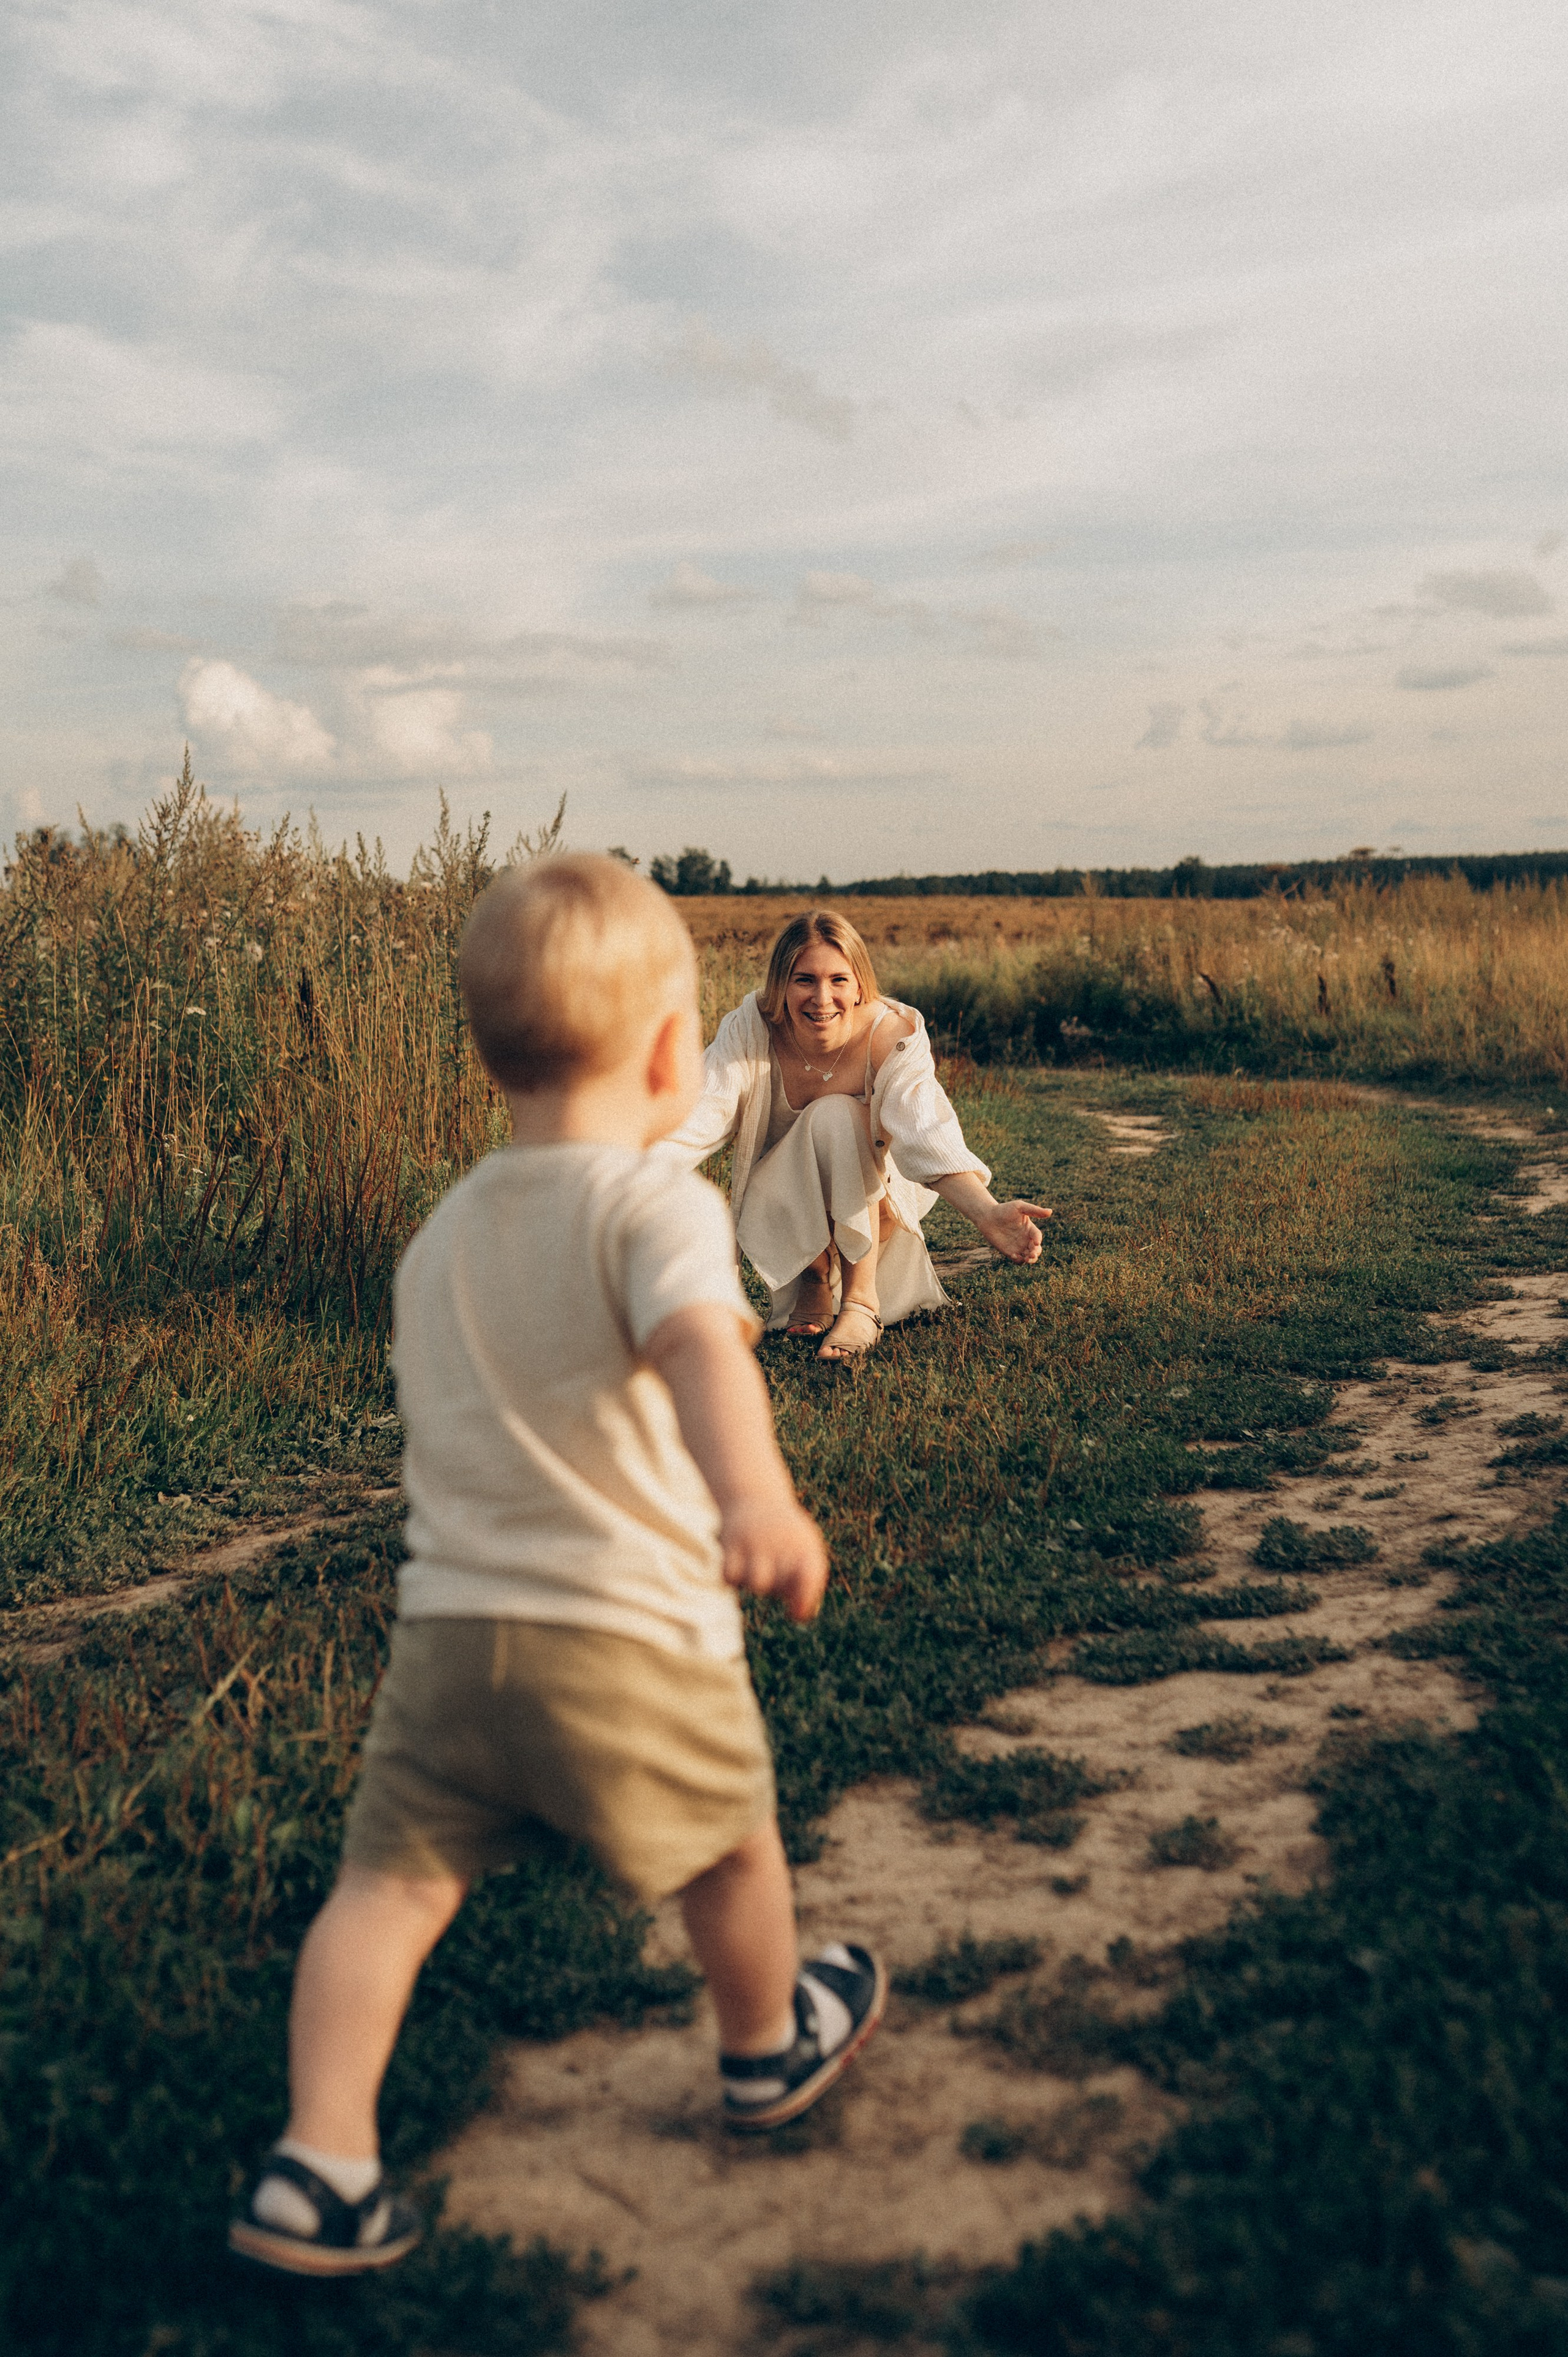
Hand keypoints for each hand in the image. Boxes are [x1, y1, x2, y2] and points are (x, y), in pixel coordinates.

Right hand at [718, 1496, 829, 1622]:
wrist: (755, 1497)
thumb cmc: (787, 1534)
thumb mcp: (807, 1550)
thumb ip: (808, 1582)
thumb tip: (798, 1615)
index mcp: (805, 1547)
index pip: (808, 1581)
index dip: (802, 1602)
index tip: (794, 1612)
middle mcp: (782, 1542)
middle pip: (780, 1587)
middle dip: (777, 1588)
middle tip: (775, 1569)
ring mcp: (756, 1541)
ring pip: (756, 1583)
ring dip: (754, 1583)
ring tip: (755, 1569)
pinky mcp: (731, 1542)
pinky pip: (729, 1576)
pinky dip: (732, 1576)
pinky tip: (737, 1564)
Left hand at [978, 1198, 1052, 1263]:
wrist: (987, 1217)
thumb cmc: (1004, 1209)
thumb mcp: (1020, 1207)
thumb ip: (1034, 1210)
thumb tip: (1050, 1211)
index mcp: (1030, 1229)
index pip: (1038, 1236)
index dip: (1038, 1240)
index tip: (1036, 1242)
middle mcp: (1026, 1239)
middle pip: (1036, 1249)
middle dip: (1036, 1252)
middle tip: (1032, 1253)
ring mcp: (1018, 1246)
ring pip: (1030, 1257)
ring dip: (1031, 1259)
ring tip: (1027, 1258)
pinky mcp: (1010, 1252)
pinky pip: (1018, 1260)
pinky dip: (1019, 1260)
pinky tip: (1014, 1255)